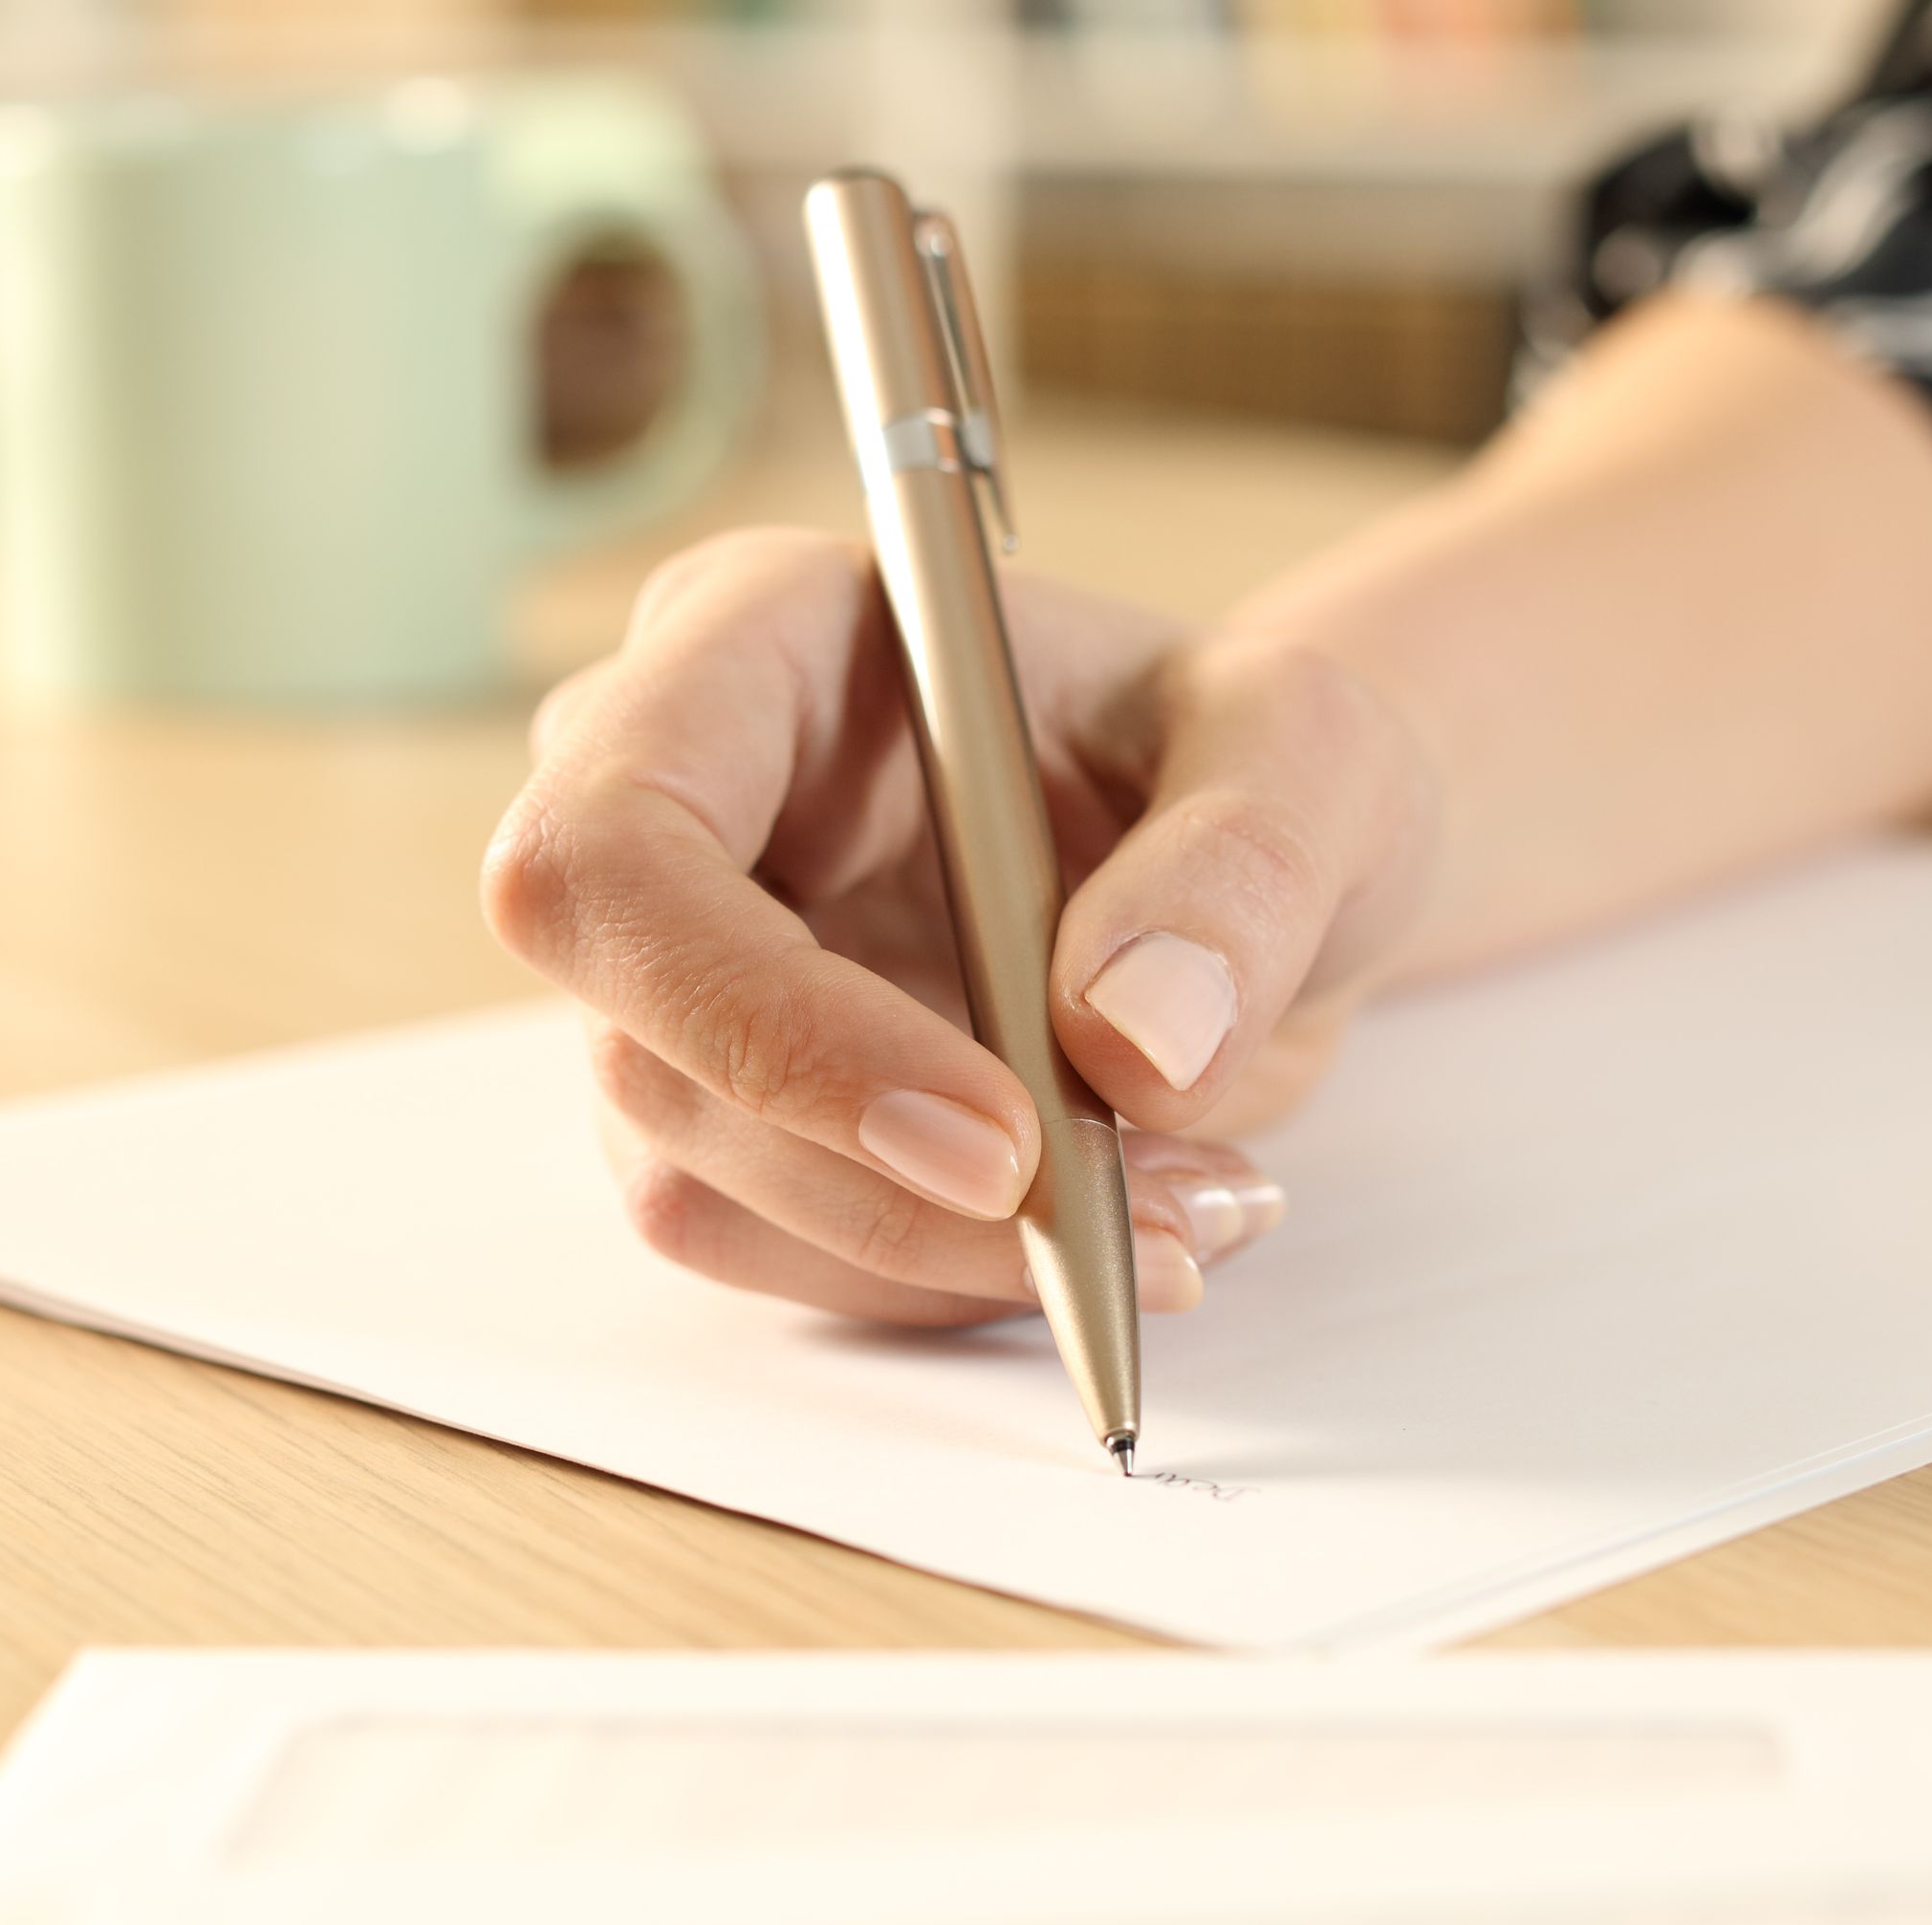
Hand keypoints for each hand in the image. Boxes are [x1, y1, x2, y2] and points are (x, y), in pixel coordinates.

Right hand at [483, 530, 1438, 1325]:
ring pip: (696, 1183)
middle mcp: (673, 800)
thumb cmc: (1250, 760)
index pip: (619, 851)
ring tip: (1182, 1211)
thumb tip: (1131, 1037)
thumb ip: (1243, 864)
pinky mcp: (725, 1105)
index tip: (995, 1140)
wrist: (1263, 874)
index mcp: (756, 641)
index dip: (767, 1020)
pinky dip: (946, 1276)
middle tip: (1136, 1225)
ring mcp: (677, 970)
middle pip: (646, 1049)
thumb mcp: (1313, 754)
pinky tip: (1115, 1225)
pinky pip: (775, 1247)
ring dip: (939, 1250)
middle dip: (887, 1185)